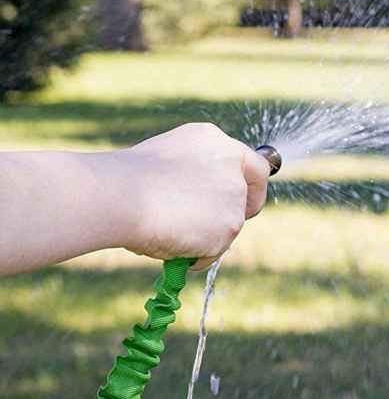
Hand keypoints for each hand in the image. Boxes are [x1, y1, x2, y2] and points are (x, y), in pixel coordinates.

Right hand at [117, 123, 270, 269]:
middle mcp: (232, 166)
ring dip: (203, 237)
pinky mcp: (230, 225)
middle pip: (247, 198)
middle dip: (232, 216)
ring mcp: (234, 196)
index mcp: (216, 142)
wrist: (123, 194)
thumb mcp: (167, 164)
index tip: (244, 202)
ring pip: (227, 228)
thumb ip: (193, 176)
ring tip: (165, 231)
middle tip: (212, 230)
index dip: (251, 187)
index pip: (255, 165)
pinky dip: (194, 256)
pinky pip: (213, 252)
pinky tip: (169, 243)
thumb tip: (198, 205)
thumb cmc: (129, 181)